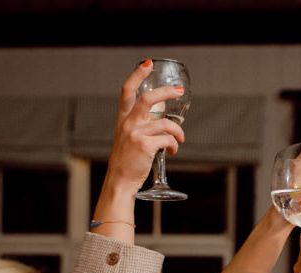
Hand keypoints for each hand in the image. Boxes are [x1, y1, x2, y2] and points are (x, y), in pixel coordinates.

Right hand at [103, 60, 186, 194]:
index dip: (137, 74)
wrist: (120, 181)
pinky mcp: (144, 146)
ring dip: (178, 132)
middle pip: (147, 99)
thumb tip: (164, 120)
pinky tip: (173, 151)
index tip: (147, 63)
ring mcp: (135, 134)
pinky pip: (167, 140)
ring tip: (180, 140)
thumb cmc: (127, 162)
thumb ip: (141, 127)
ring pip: (164, 123)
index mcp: (123, 119)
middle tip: (179, 91)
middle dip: (166, 92)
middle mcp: (127, 123)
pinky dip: (174, 145)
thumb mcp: (128, 139)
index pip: (126, 91)